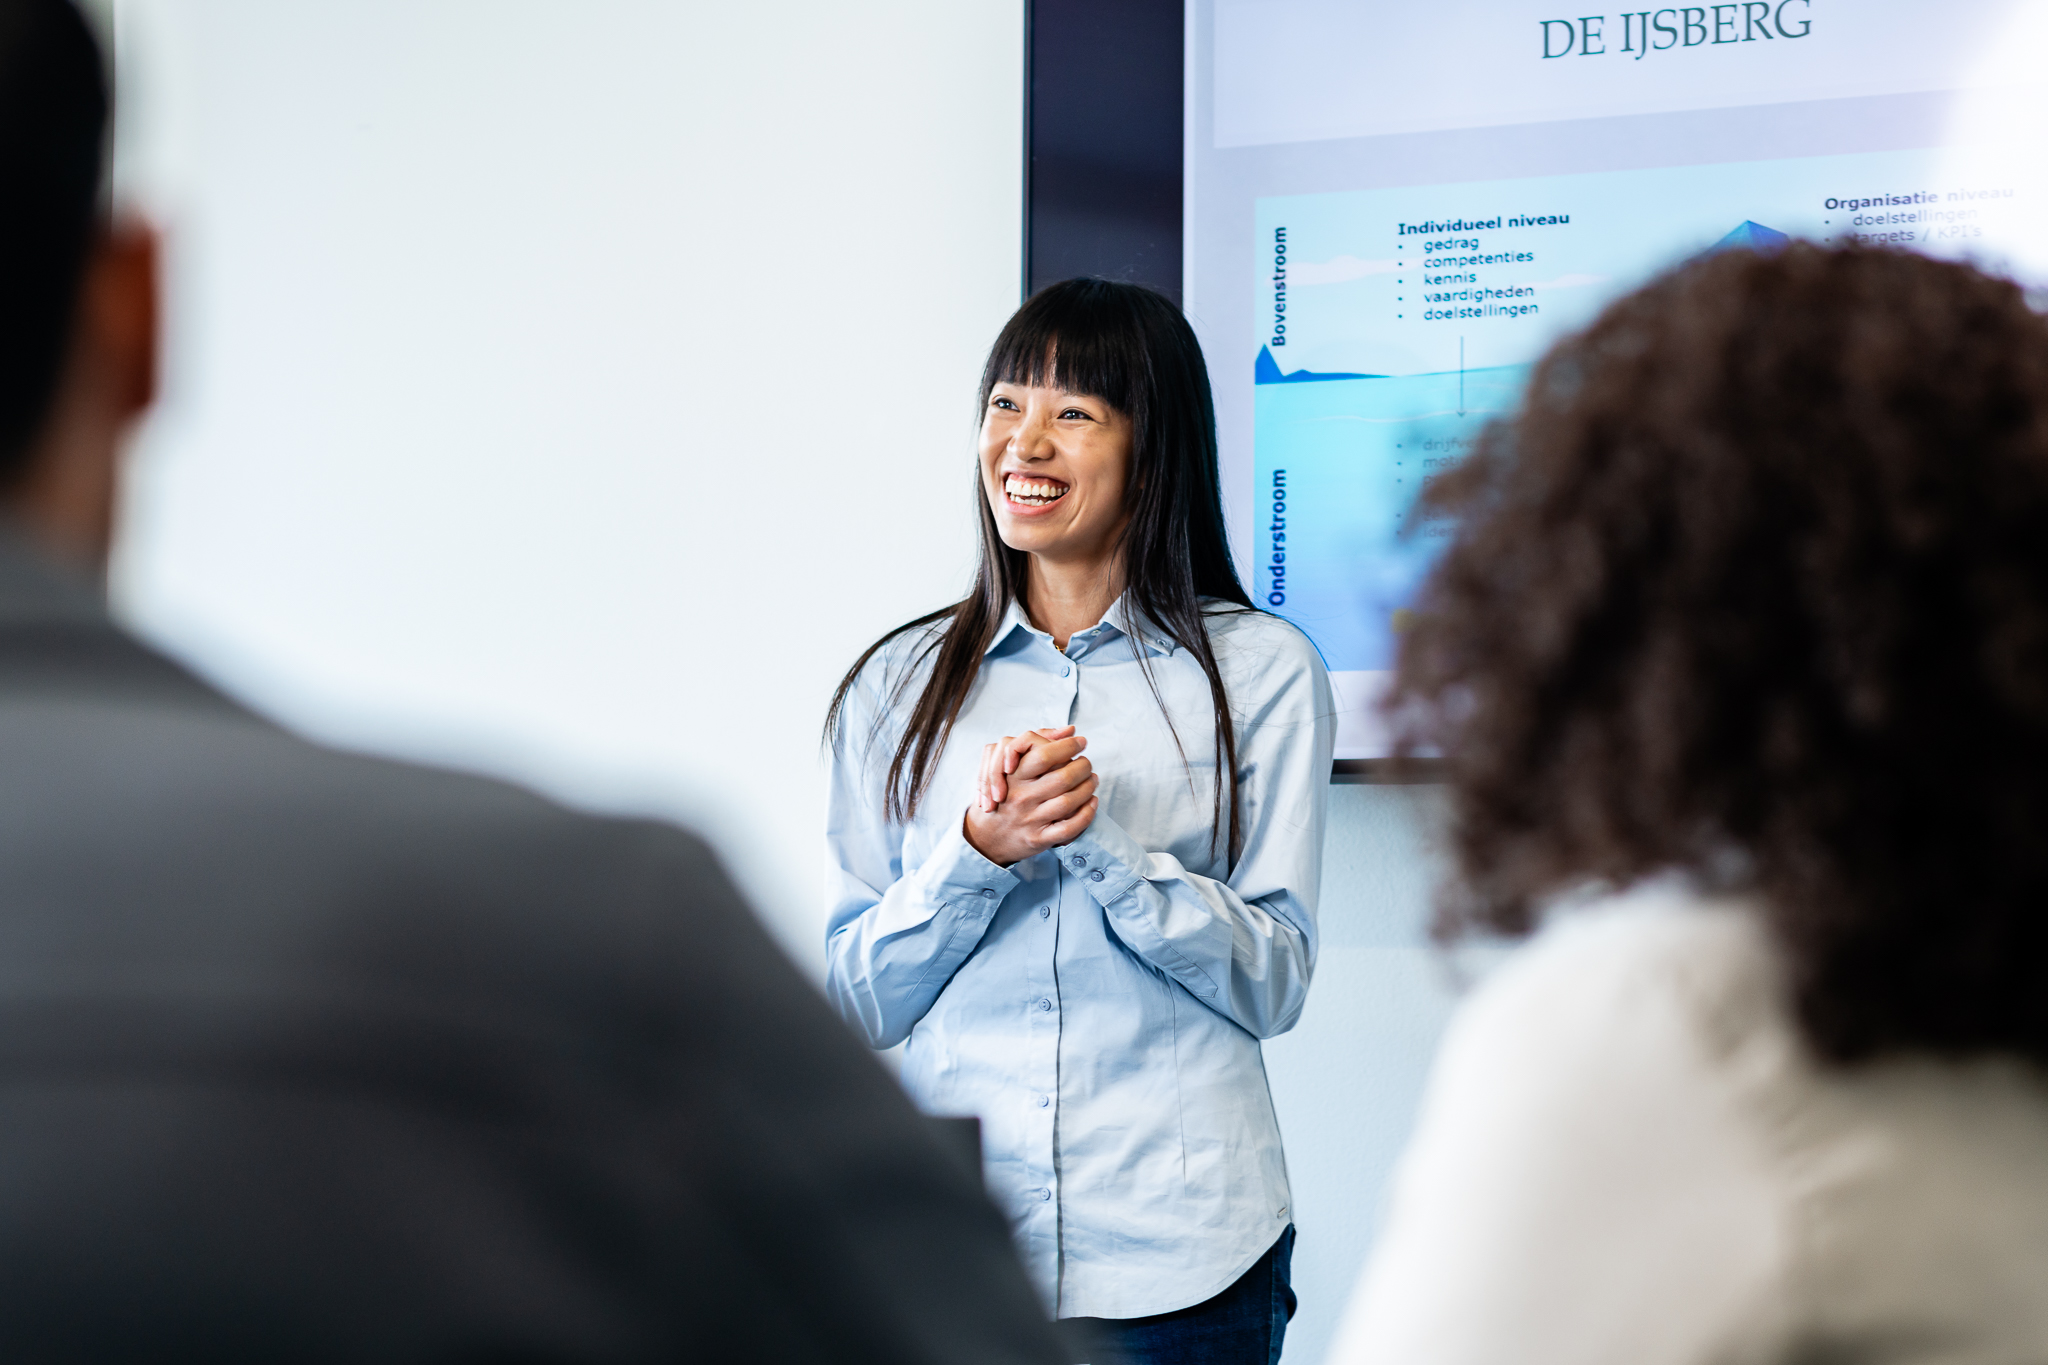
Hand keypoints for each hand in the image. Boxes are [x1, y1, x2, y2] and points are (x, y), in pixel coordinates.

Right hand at [963, 727, 1098, 865]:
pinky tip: (1091, 802)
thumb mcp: (1009, 768)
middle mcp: (1021, 797)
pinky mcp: (1038, 838)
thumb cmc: (1002, 796)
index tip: (1080, 742)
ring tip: (1092, 780)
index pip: (1043, 755)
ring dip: (1087, 788)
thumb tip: (1070, 730)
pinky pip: (1069, 828)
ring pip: (1068, 801)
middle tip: (1087, 763)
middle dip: (1083, 766)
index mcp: (1013, 777)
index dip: (1068, 746)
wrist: (984, 837)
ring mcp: (1030, 819)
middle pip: (1062, 777)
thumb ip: (1037, 745)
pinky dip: (1086, 814)